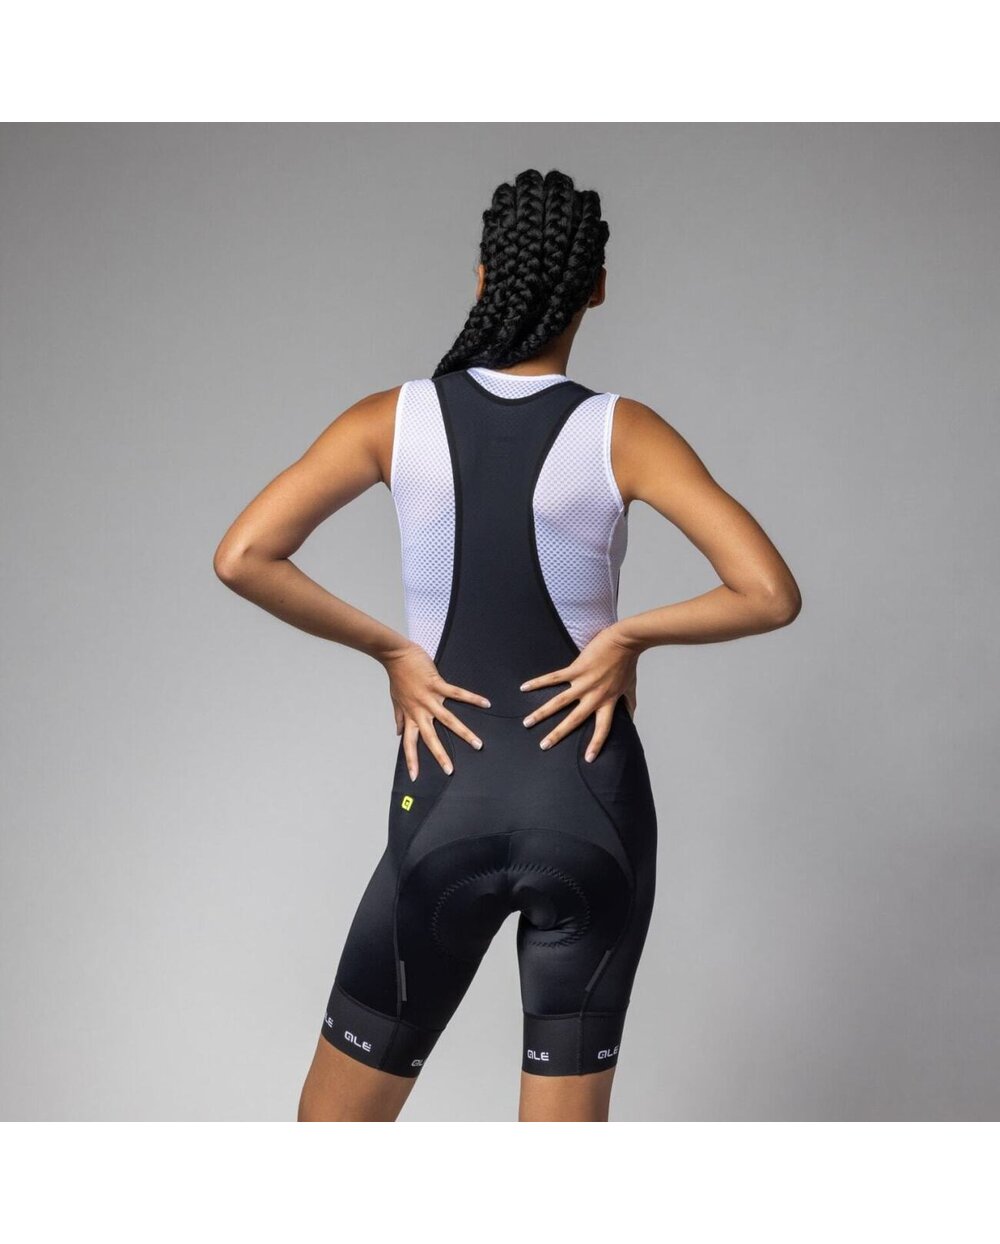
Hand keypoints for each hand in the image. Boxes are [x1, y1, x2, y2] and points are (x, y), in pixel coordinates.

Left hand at [381, 642, 489, 779]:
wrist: (396, 655)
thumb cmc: (398, 677)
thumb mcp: (395, 700)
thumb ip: (399, 717)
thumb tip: (398, 732)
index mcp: (410, 716)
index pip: (409, 744)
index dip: (412, 760)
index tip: (415, 777)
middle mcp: (420, 711)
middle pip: (431, 738)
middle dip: (441, 755)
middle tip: (450, 770)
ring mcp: (430, 698)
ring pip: (448, 720)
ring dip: (464, 733)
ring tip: (477, 744)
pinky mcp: (438, 684)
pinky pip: (458, 694)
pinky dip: (472, 699)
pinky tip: (486, 703)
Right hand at [520, 625, 640, 760]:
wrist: (625, 641)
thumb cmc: (628, 664)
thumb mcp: (630, 687)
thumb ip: (629, 704)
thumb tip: (631, 717)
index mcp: (608, 702)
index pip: (602, 729)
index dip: (596, 744)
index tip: (588, 760)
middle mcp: (594, 696)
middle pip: (574, 720)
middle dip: (558, 734)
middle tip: (543, 746)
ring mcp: (583, 683)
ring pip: (559, 702)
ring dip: (542, 713)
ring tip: (527, 722)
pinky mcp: (576, 669)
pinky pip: (554, 678)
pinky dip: (538, 682)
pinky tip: (524, 688)